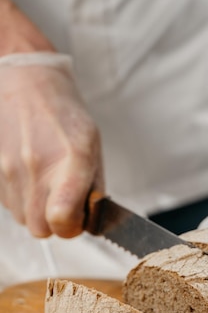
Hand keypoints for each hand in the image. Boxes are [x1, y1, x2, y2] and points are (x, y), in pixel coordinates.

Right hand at [0, 53, 103, 237]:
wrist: (25, 83)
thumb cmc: (63, 115)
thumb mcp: (92, 147)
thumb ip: (94, 189)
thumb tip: (90, 222)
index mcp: (71, 160)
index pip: (62, 219)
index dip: (73, 226)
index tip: (78, 217)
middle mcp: (36, 166)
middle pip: (40, 229)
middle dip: (54, 222)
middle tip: (63, 202)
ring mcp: (9, 168)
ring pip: (22, 218)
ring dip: (36, 209)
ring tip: (45, 181)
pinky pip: (8, 203)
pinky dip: (21, 197)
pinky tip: (29, 174)